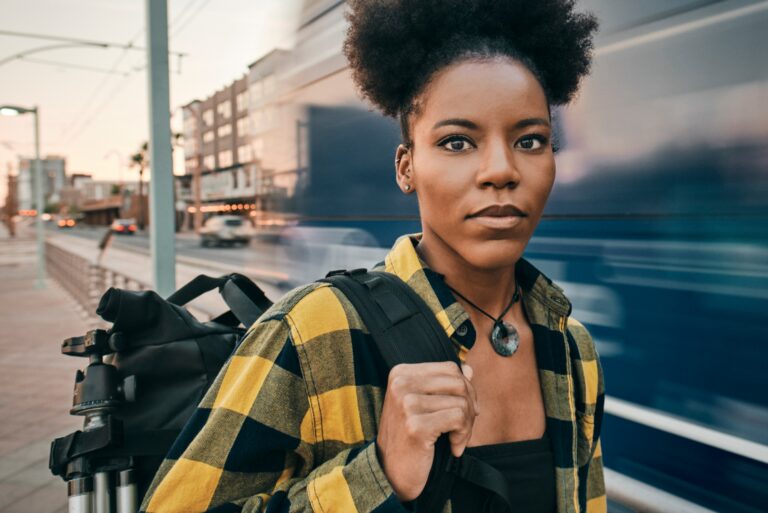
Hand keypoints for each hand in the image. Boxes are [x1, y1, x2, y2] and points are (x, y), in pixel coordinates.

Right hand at [376, 362, 478, 501]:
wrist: (391, 472)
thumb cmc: (410, 437)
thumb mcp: (425, 404)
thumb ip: (446, 385)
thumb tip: (469, 369)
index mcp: (401, 373)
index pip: (450, 368)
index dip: (466, 389)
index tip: (464, 410)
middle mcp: (401, 384)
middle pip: (458, 383)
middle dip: (470, 406)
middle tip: (464, 428)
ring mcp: (407, 404)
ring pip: (461, 402)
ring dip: (467, 425)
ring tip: (457, 439)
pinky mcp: (416, 425)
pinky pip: (458, 419)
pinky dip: (463, 436)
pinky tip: (455, 448)